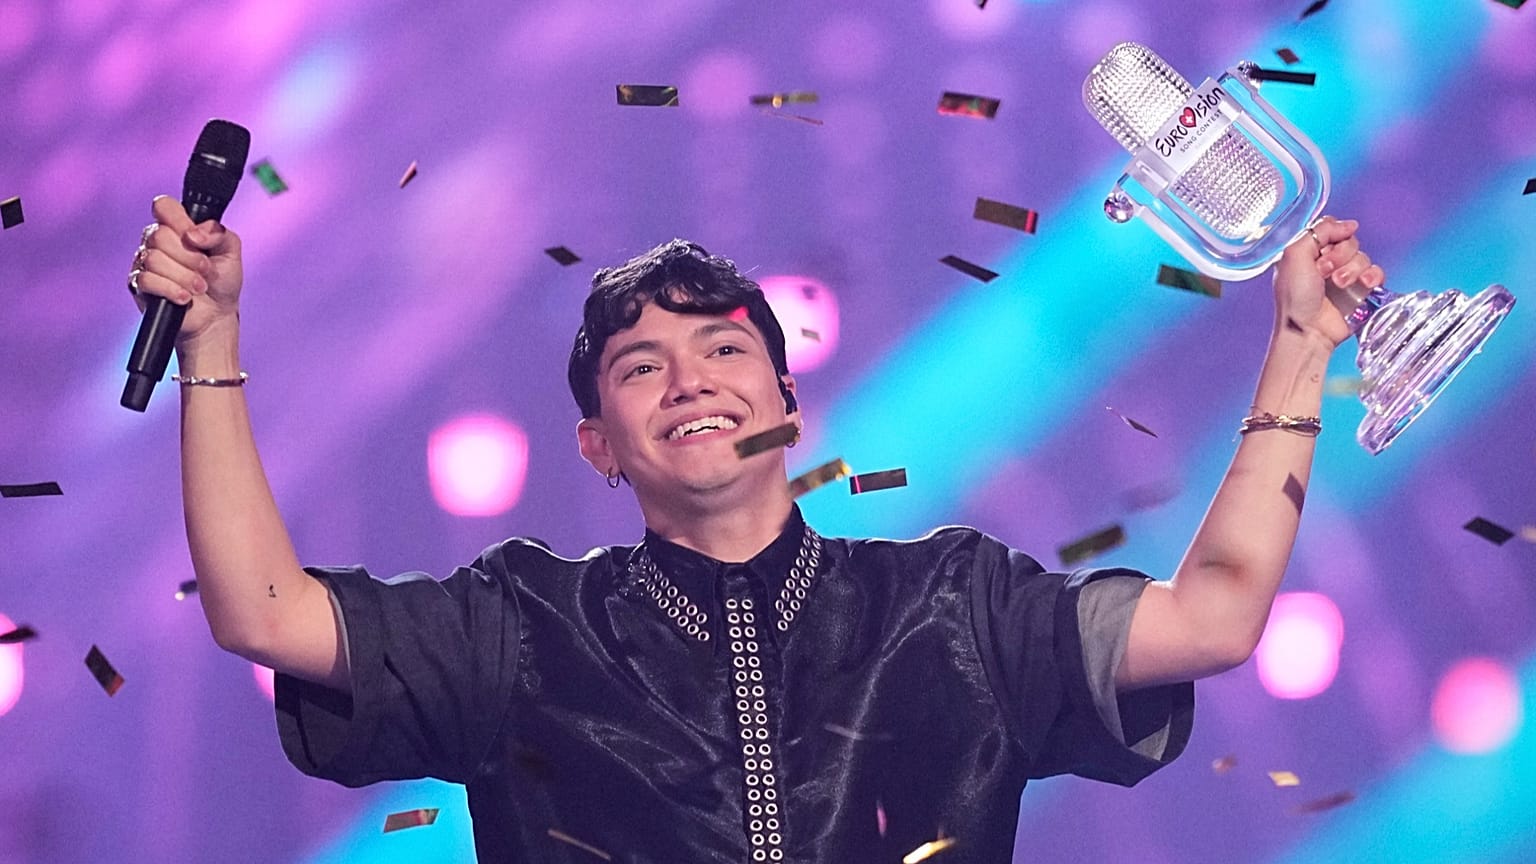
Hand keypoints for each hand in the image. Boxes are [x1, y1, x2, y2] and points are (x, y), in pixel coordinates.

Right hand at [128, 195, 243, 345]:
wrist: (217, 315)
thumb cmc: (222, 281)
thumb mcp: (231, 252)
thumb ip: (219, 232)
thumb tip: (194, 233)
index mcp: (177, 228)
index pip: (164, 206)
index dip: (179, 221)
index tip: (195, 239)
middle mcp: (157, 242)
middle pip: (160, 235)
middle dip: (190, 257)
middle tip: (206, 270)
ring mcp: (145, 263)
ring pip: (154, 259)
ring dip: (184, 276)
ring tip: (199, 287)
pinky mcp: (140, 285)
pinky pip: (147, 280)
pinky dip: (171, 289)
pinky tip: (185, 298)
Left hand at [1271, 215, 1385, 349]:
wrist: (1308, 330)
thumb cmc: (1294, 298)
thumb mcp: (1294, 256)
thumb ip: (1317, 232)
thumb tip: (1348, 224)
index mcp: (1307, 253)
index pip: (1330, 229)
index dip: (1332, 235)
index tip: (1324, 249)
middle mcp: (1326, 262)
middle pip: (1349, 241)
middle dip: (1339, 255)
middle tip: (1324, 272)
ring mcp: (1345, 277)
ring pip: (1362, 256)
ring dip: (1351, 269)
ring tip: (1338, 284)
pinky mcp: (1361, 291)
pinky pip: (1376, 272)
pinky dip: (1373, 276)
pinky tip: (1364, 284)